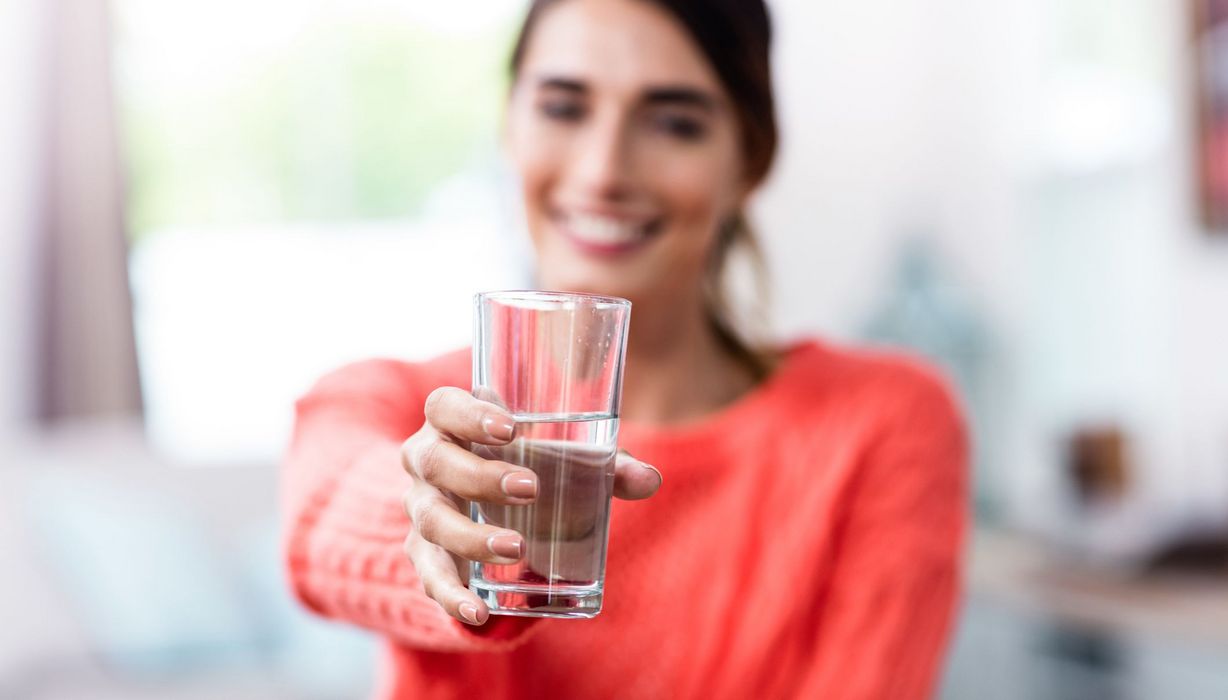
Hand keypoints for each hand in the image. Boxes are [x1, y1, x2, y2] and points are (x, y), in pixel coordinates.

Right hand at [400, 387, 661, 625]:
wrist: (478, 508)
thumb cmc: (526, 466)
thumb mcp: (561, 461)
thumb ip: (604, 466)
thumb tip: (650, 480)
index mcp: (453, 424)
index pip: (444, 406)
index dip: (468, 413)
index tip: (511, 428)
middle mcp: (427, 461)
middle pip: (434, 461)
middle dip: (480, 476)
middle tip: (531, 488)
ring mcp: (422, 509)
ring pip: (431, 520)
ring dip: (471, 536)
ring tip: (517, 548)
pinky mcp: (424, 554)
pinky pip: (429, 575)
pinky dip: (451, 595)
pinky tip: (478, 611)